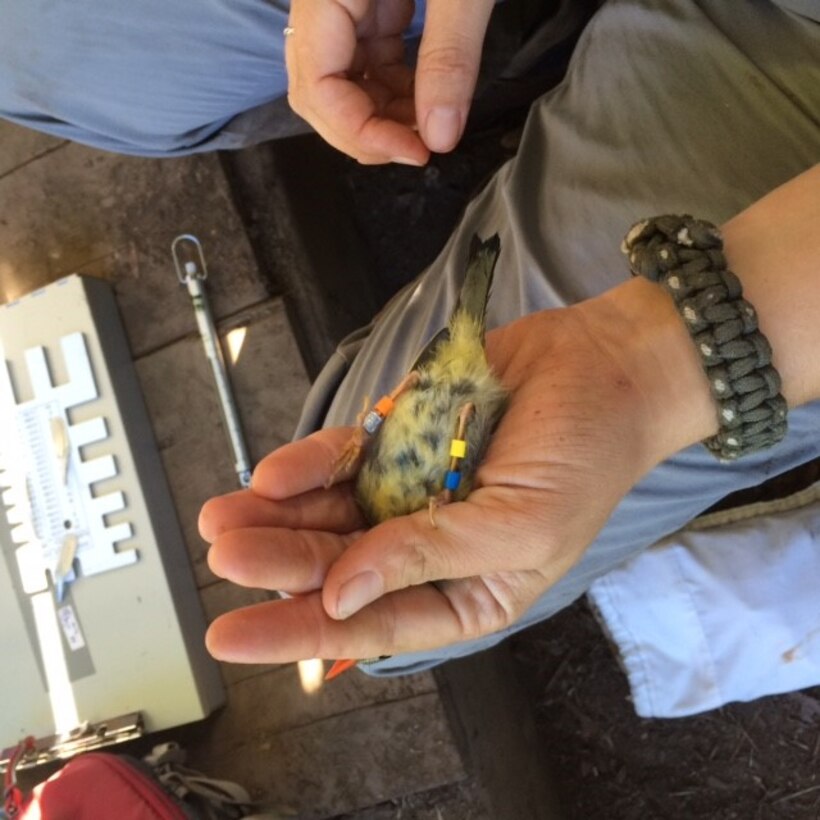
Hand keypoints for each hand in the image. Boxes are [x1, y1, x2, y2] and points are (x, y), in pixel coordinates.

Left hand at [200, 279, 714, 664]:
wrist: (603, 364)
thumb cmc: (586, 457)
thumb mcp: (518, 528)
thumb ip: (427, 558)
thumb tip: (343, 593)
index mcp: (463, 589)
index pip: (371, 623)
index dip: (300, 632)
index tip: (234, 639)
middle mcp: (425, 545)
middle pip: (336, 565)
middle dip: (278, 564)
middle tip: (225, 556)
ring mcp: (405, 488)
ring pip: (325, 513)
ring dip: (274, 519)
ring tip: (221, 520)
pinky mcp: (396, 437)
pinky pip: (341, 457)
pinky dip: (307, 465)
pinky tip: (272, 475)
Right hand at [284, 0, 494, 163]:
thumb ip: (449, 56)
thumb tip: (440, 136)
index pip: (316, 85)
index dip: (360, 132)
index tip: (415, 152)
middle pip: (318, 89)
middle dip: (366, 131)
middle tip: (416, 150)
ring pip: (344, 79)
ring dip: (384, 115)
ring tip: (430, 127)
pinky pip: (369, 58)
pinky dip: (396, 89)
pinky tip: (427, 99)